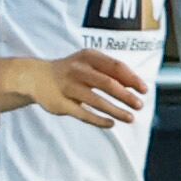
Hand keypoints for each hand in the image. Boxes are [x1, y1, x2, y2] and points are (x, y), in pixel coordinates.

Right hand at [26, 47, 146, 128]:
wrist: (36, 77)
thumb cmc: (72, 71)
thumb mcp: (90, 64)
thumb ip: (111, 72)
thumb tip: (135, 86)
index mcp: (88, 57)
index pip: (115, 67)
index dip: (132, 79)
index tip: (144, 90)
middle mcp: (77, 70)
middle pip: (107, 83)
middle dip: (126, 96)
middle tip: (139, 105)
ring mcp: (67, 87)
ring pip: (96, 101)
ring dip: (116, 110)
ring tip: (130, 118)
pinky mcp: (60, 103)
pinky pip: (83, 114)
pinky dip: (99, 120)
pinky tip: (111, 123)